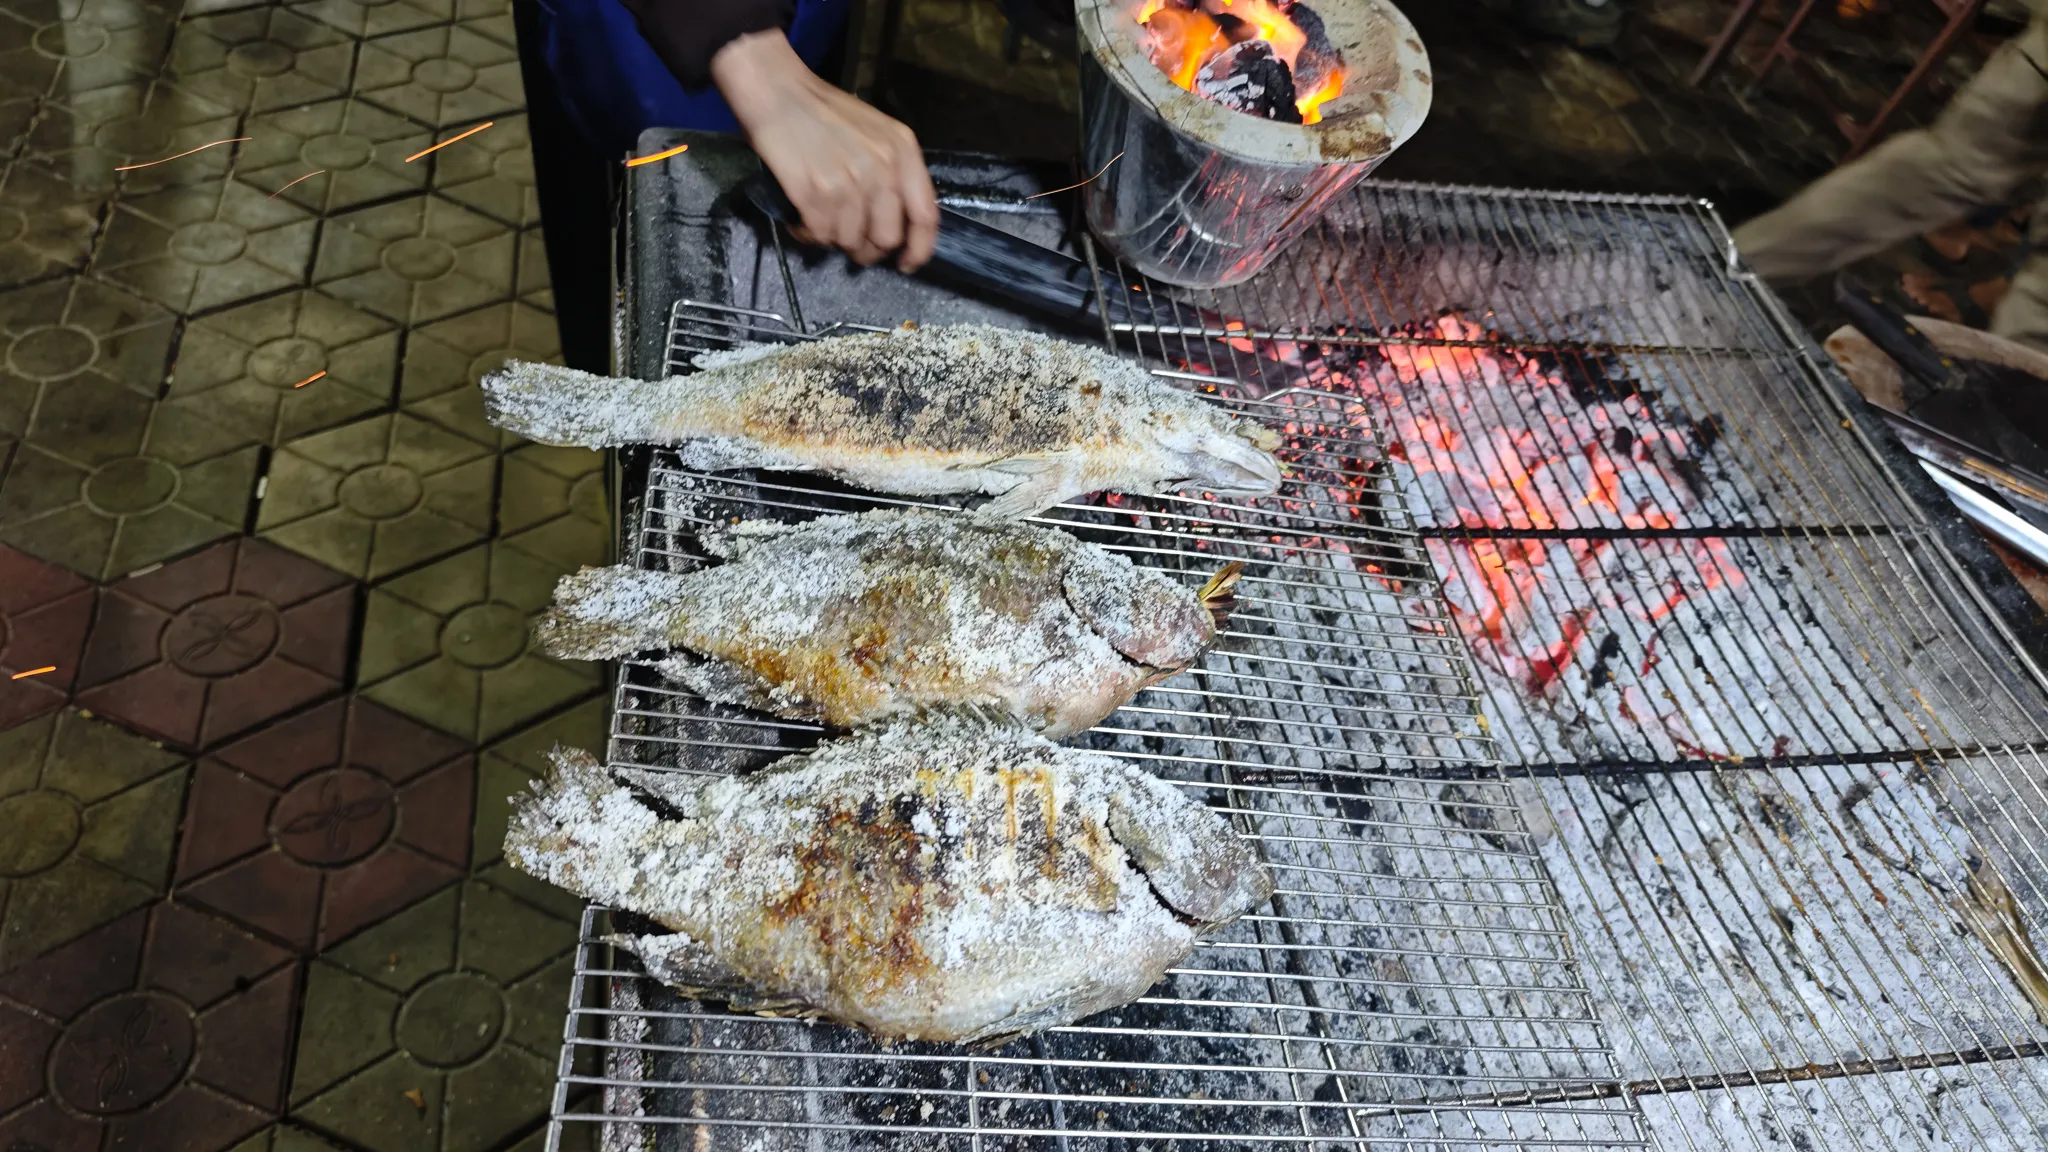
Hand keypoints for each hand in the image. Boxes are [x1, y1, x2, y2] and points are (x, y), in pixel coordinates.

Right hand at [713, 31, 938, 271]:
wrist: (779, 92)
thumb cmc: (825, 111)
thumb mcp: (877, 132)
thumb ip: (893, 171)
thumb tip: (895, 221)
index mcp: (903, 151)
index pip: (925, 215)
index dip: (919, 248)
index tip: (907, 263)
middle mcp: (883, 169)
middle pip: (887, 237)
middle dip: (869, 249)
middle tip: (852, 244)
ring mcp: (850, 183)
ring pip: (851, 241)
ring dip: (834, 240)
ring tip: (820, 220)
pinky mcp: (816, 193)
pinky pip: (821, 236)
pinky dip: (810, 235)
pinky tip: (803, 220)